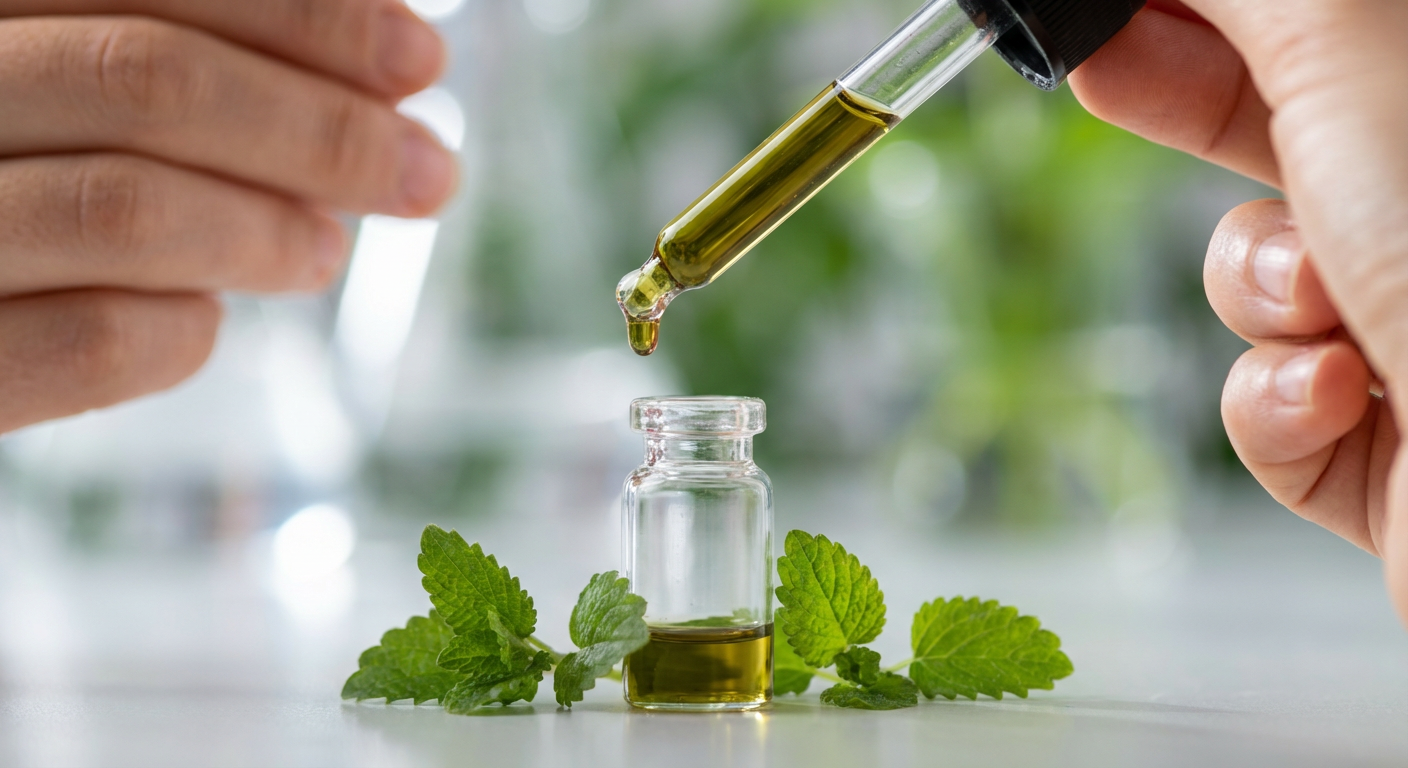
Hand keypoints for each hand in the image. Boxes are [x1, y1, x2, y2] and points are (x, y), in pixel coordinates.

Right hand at [0, 0, 454, 432]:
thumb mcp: (52, 87)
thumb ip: (154, 62)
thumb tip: (364, 81)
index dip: (305, 16)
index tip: (416, 59)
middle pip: (147, 80)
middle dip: (322, 129)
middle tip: (427, 171)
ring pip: (125, 207)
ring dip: (266, 230)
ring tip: (324, 249)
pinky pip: (90, 345)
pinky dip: (183, 333)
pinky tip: (206, 321)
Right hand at [1068, 1, 1407, 622]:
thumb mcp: (1356, 71)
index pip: (1324, 20)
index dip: (1215, 4)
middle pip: (1286, 123)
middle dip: (1192, 103)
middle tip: (1098, 61)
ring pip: (1262, 272)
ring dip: (1259, 292)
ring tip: (1319, 312)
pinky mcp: (1382, 433)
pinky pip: (1265, 391)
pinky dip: (1276, 402)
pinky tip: (1338, 404)